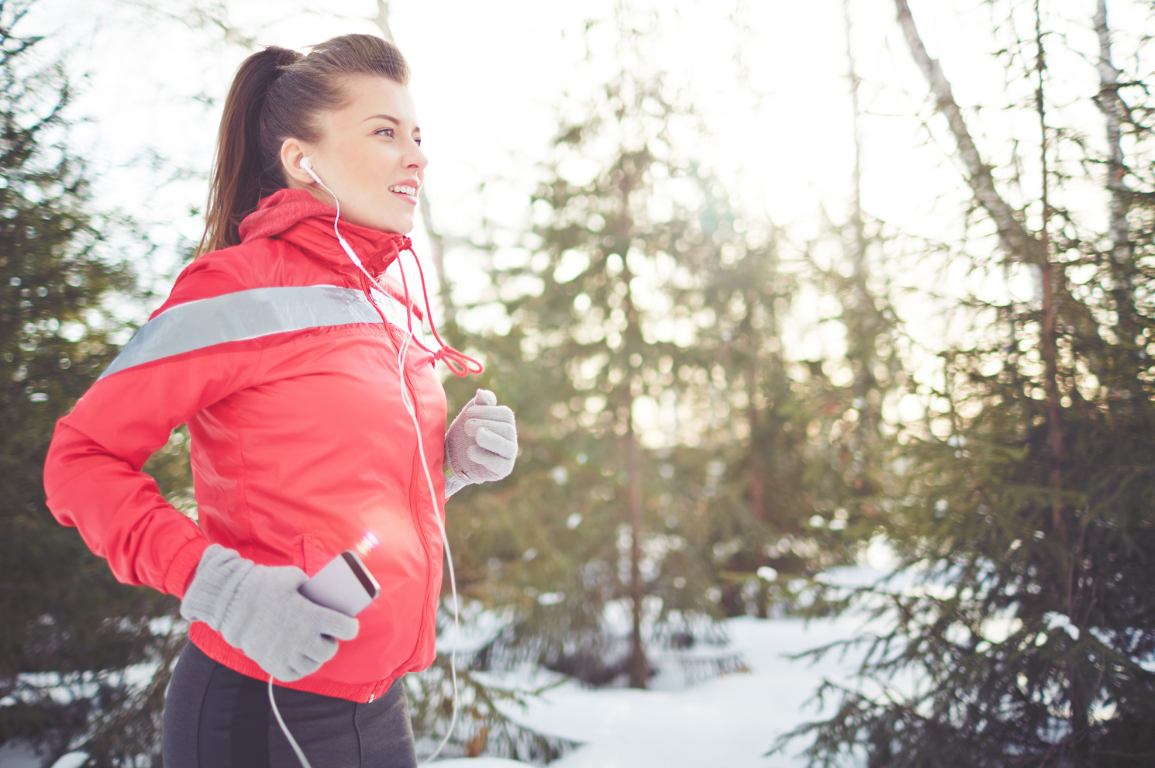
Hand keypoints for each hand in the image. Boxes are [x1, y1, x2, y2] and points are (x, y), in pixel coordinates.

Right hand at [180, 545, 358, 681]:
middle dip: (331, 641)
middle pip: (330, 650)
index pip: (347, 629)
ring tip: (312, 645)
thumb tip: (326, 598)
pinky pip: (295, 674)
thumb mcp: (293, 578)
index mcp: (313, 616)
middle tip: (326, 635)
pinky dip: (300, 667)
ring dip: (316, 656)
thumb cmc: (264, 586)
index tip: (349, 625)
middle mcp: (303, 639)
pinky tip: (298, 656)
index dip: (350, 626)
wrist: (230, 602)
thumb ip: (313, 590)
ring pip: (314, 664)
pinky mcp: (273, 665)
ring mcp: (287, 654)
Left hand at [444, 389, 517, 496]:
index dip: (487, 412)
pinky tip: (471, 452)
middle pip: (507, 429)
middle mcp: (510, 438)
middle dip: (485, 425)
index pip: (505, 414)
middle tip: (466, 427)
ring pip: (508, 447)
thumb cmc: (464, 434)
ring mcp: (508, 455)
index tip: (468, 413)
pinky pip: (501, 465)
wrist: (452, 458)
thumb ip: (479, 404)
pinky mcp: (503, 470)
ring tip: (476, 435)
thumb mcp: (470, 416)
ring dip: (491, 439)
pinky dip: (486, 458)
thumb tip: (482, 393)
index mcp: (505, 422)